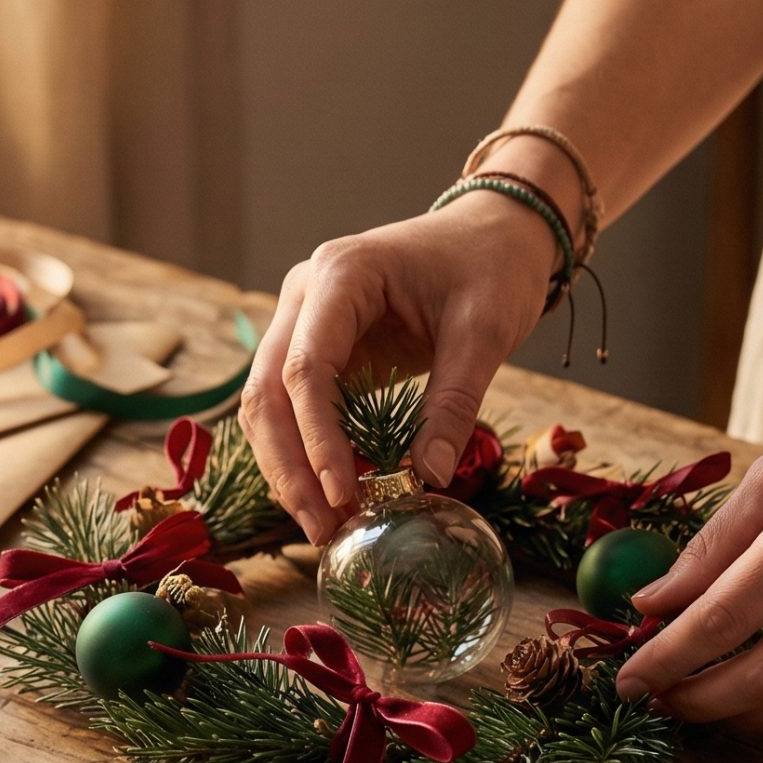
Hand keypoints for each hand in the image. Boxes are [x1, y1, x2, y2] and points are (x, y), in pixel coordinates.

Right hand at [240, 193, 559, 542]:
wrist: (494, 233)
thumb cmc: (492, 267)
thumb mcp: (485, 332)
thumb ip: (453, 404)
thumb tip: (429, 479)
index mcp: (341, 274)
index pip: (306, 368)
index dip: (317, 438)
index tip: (343, 495)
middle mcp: (305, 295)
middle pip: (269, 392)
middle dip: (291, 467)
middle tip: (323, 529)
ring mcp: (302, 321)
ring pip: (268, 406)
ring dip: (288, 469)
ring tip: (323, 527)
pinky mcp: (316, 348)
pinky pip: (292, 408)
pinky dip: (303, 455)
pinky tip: (329, 498)